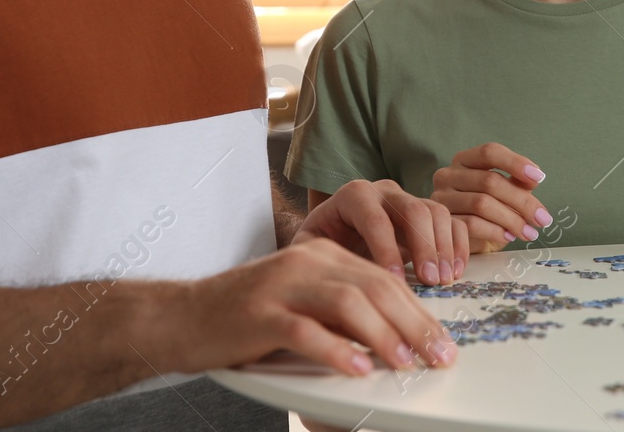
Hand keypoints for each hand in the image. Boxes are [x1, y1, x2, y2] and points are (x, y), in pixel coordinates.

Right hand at [186, 237, 457, 377]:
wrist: (180, 317)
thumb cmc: (246, 317)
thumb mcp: (302, 302)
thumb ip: (343, 311)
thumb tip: (397, 340)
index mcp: (322, 254)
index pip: (384, 279)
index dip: (419, 311)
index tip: (442, 342)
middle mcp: (306, 261)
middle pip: (375, 287)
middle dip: (413, 324)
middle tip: (438, 357)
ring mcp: (281, 285)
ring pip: (347, 302)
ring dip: (382, 336)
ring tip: (403, 364)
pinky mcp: (258, 313)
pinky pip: (305, 330)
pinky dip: (335, 351)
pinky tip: (355, 369)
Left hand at [297, 178, 468, 285]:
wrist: (335, 238)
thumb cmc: (322, 247)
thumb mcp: (309, 250)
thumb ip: (316, 259)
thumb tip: (338, 287)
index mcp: (353, 195)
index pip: (374, 218)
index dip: (386, 250)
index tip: (393, 282)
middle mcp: (385, 191)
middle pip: (413, 209)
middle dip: (424, 246)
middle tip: (429, 281)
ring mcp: (410, 200)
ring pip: (437, 212)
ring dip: (444, 248)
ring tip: (443, 281)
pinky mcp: (429, 215)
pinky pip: (453, 221)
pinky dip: (459, 246)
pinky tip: (454, 273)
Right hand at [431, 143, 552, 253]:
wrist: (465, 240)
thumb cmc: (487, 212)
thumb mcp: (504, 193)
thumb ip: (516, 182)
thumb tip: (534, 178)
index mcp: (464, 160)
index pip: (489, 152)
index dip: (515, 162)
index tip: (539, 178)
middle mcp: (448, 175)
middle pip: (489, 181)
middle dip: (522, 201)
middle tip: (542, 219)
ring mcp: (442, 198)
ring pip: (481, 203)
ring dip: (512, 219)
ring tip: (528, 232)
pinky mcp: (442, 222)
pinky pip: (472, 224)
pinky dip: (495, 231)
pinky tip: (509, 236)